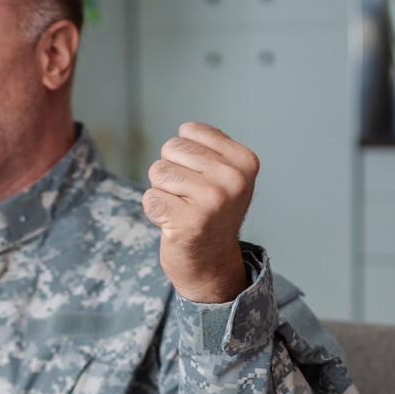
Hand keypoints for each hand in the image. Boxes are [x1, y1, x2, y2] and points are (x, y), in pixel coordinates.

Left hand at [141, 122, 257, 303]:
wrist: (211, 263)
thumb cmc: (210, 213)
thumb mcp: (224, 174)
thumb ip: (209, 147)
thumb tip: (185, 130)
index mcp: (244, 161)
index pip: (188, 131)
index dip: (184, 155)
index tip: (202, 180)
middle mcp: (233, 179)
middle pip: (170, 148)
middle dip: (171, 172)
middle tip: (189, 197)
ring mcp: (213, 201)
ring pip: (158, 171)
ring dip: (163, 192)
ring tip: (182, 209)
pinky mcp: (189, 221)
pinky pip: (150, 198)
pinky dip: (155, 211)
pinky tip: (174, 224)